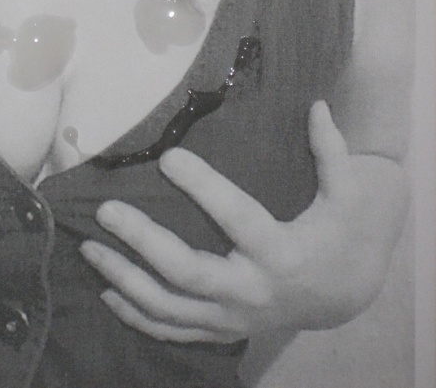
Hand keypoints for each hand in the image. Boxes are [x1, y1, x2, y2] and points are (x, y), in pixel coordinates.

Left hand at [80, 101, 407, 342]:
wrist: (341, 296)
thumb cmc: (338, 234)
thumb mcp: (347, 195)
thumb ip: (332, 152)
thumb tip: (317, 105)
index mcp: (282, 253)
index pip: (237, 218)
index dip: (203, 188)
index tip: (168, 155)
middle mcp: (252, 291)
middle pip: (188, 272)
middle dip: (142, 242)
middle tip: (106, 210)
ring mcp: (232, 318)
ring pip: (169, 308)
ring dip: (124, 280)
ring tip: (88, 249)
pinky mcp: (220, 330)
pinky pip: (171, 330)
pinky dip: (136, 315)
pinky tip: (106, 292)